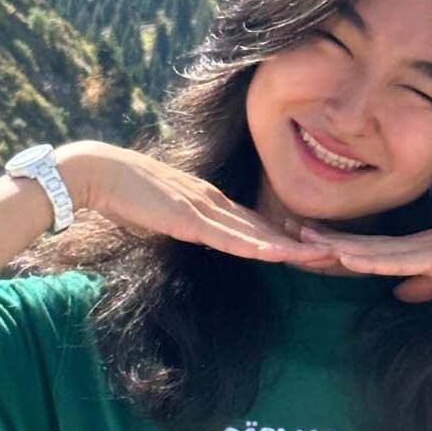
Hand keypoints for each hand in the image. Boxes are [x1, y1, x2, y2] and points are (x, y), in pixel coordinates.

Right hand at [61, 142, 337, 266]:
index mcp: (208, 199)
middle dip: (300, 242)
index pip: (253, 222)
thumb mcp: (162, 213)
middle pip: (264, 226)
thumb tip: (191, 232)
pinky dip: (256, 247)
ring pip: (256, 232)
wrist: (96, 173)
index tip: (309, 248)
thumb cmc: (121, 195)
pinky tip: (278, 256)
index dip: (282, 237)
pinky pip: (228, 237)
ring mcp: (203, 207)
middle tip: (335, 254)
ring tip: (322, 257)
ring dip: (290, 247)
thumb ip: (182, 222)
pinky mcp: (188, 217)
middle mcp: (213, 200)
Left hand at [297, 198, 431, 301]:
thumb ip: (427, 285)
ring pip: (369, 250)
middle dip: (323, 246)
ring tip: (302, 241)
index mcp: (416, 251)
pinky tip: (345, 256)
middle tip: (286, 236)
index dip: (336, 252)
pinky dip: (369, 259)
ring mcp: (423, 248)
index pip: (368, 255)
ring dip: (336, 247)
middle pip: (360, 249)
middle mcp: (413, 246)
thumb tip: (398, 295)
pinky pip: (395, 259)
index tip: (306, 247)